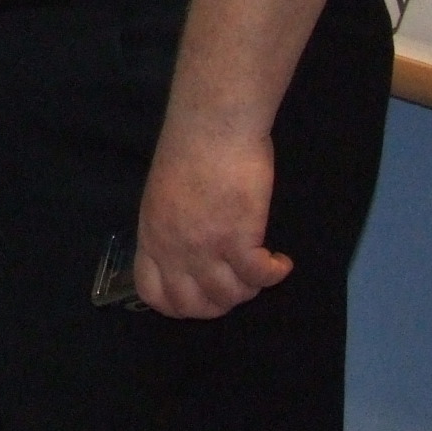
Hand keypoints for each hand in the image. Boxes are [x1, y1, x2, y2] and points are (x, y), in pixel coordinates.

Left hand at [132, 122, 290, 317]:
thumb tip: (187, 253)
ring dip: (251, 288)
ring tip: (261, 265)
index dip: (180, 305)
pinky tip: (280, 261)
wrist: (212, 125)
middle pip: (195, 305)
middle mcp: (174, 248)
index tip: (203, 295)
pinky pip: (259, 276)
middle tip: (238, 283)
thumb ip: (171, 227)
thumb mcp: (164, 195)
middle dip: (220, 304)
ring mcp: (205, 246)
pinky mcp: (238, 237)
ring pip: (231, 296)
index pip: (154, 293)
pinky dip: (275, 273)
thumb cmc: (189, 150)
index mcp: (151, 236)